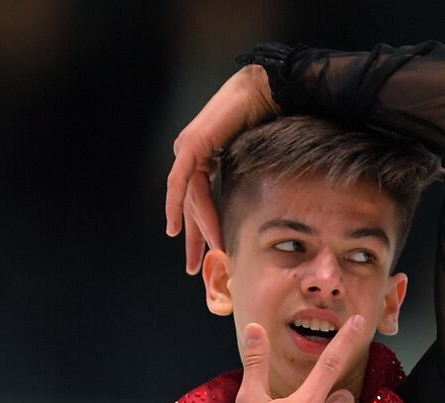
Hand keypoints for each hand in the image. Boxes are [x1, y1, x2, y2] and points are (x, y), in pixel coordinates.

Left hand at [165, 64, 278, 274]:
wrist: (268, 93)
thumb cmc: (269, 119)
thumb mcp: (253, 159)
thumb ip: (246, 180)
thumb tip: (258, 207)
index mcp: (206, 157)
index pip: (200, 201)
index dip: (203, 230)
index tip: (207, 256)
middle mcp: (192, 155)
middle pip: (190, 206)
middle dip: (194, 239)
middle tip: (195, 269)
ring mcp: (189, 150)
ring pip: (190, 200)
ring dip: (200, 228)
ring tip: (209, 253)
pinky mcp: (192, 147)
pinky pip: (182, 183)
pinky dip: (178, 206)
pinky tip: (175, 228)